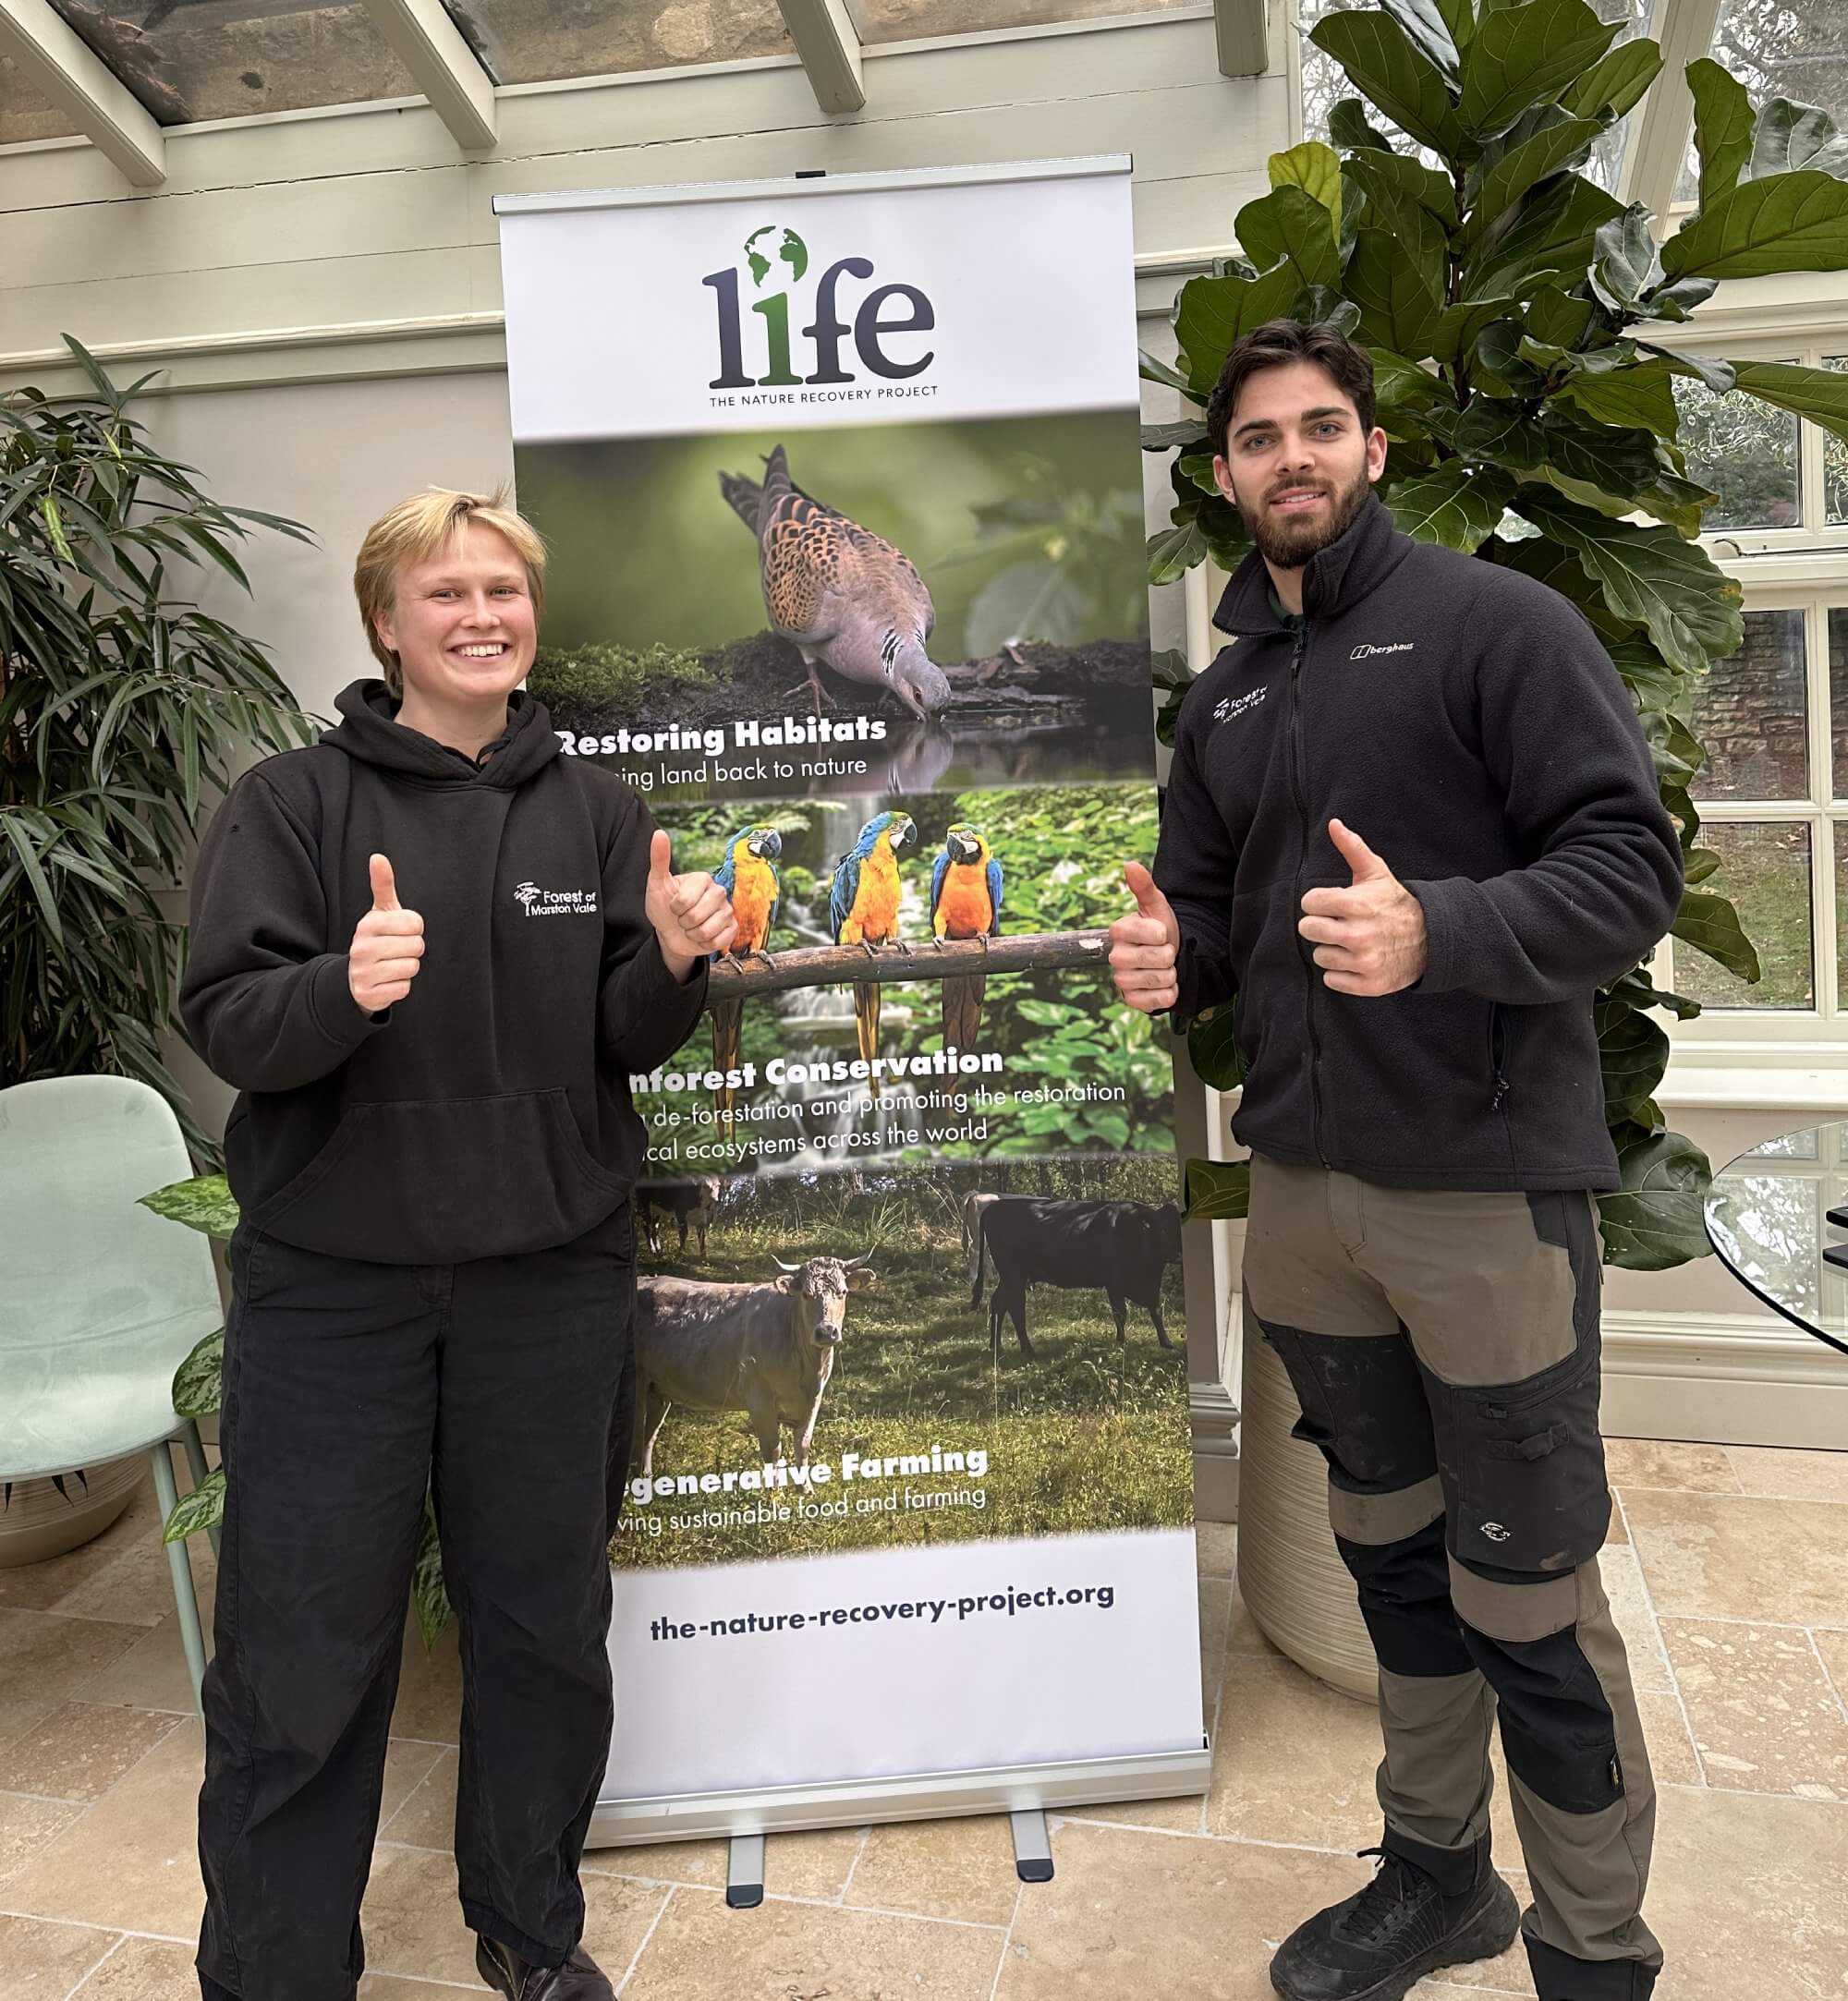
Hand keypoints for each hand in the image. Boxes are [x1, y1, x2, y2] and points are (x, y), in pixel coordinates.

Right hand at [348, 854, 423, 1012]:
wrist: (355, 978)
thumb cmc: (376, 939)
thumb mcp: (380, 912)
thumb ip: (382, 885)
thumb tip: (378, 857)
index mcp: (367, 924)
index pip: (415, 922)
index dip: (414, 928)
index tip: (402, 931)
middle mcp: (361, 948)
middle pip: (417, 946)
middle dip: (413, 949)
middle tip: (398, 950)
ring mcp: (363, 973)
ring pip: (412, 968)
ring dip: (408, 968)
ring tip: (393, 964)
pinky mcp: (369, 995)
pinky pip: (404, 988)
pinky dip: (401, 986)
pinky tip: (388, 980)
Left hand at [645, 830, 737, 979]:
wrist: (671, 932)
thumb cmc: (664, 906)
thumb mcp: (657, 883)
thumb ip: (659, 859)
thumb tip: (659, 833)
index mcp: (703, 879)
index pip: (685, 900)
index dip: (674, 908)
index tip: (673, 905)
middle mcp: (719, 892)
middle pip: (697, 916)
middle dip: (684, 922)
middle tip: (682, 917)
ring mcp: (728, 911)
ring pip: (708, 931)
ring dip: (693, 934)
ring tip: (691, 927)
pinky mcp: (733, 928)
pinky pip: (719, 941)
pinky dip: (705, 943)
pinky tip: (702, 936)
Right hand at [1109, 861, 1180, 1012]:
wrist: (1166, 960)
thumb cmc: (1159, 931)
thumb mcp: (1156, 907)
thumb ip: (1144, 886)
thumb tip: (1130, 864)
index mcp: (1119, 930)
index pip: (1155, 933)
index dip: (1164, 934)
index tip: (1161, 933)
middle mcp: (1115, 957)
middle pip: (1159, 958)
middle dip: (1169, 955)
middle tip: (1162, 952)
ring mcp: (1122, 980)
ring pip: (1161, 979)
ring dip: (1170, 974)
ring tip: (1163, 967)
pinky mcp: (1131, 1000)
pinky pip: (1159, 1000)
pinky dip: (1168, 993)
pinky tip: (1162, 985)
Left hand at [1298, 819, 1427, 995]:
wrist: (1432, 939)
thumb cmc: (1395, 903)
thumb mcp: (1376, 873)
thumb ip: (1352, 848)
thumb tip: (1333, 824)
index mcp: (1357, 904)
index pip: (1309, 903)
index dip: (1318, 902)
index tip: (1332, 904)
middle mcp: (1359, 934)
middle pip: (1308, 930)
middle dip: (1319, 925)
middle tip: (1337, 923)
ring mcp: (1364, 961)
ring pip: (1320, 955)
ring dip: (1332, 949)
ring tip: (1351, 942)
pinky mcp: (1368, 984)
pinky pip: (1331, 980)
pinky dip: (1340, 973)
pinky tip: (1356, 961)